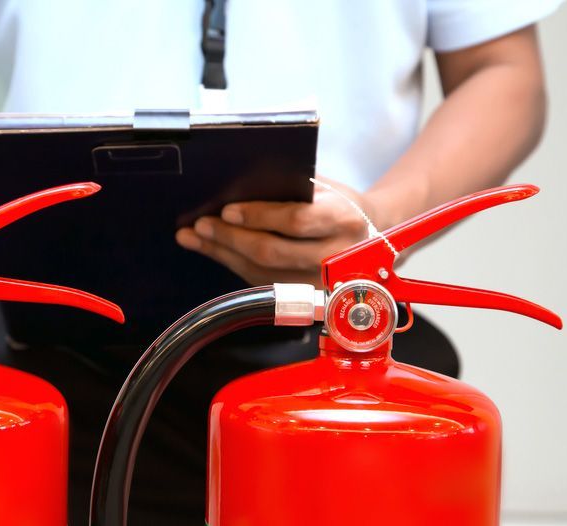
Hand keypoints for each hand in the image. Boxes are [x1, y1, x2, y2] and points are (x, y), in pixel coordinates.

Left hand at [176, 177, 377, 287]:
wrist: (371, 235)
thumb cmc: (340, 204)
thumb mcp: (326, 188)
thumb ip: (292, 189)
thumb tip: (237, 188)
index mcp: (344, 220)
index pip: (295, 221)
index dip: (259, 216)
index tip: (228, 209)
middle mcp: (335, 256)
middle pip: (273, 252)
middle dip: (231, 237)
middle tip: (202, 224)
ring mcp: (321, 282)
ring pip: (262, 272)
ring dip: (224, 254)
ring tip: (196, 237)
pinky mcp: (307, 296)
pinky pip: (262, 282)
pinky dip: (233, 265)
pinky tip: (214, 251)